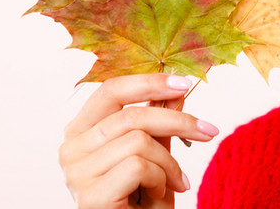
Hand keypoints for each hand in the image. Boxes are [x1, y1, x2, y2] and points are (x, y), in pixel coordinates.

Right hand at [59, 73, 219, 207]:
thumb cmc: (141, 204)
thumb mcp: (155, 157)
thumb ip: (159, 125)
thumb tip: (176, 89)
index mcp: (80, 132)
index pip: (111, 91)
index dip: (149, 82)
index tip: (185, 83)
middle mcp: (70, 149)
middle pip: (130, 114)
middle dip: (177, 121)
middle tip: (208, 131)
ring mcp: (75, 174)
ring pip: (138, 140)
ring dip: (169, 163)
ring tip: (174, 183)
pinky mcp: (89, 197)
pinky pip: (138, 166)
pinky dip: (160, 179)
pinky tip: (157, 195)